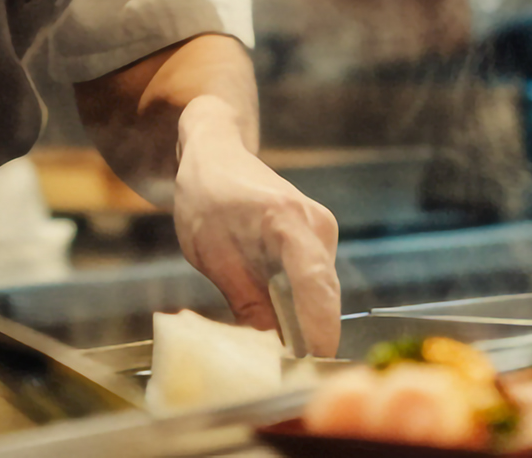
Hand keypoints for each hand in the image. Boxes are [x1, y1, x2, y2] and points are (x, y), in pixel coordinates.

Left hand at [171, 103, 340, 356]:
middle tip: (284, 375)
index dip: (317, 326)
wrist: (218, 155)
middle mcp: (316, 224)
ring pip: (323, 295)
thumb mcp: (211, 254)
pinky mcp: (322, 241)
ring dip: (304, 323)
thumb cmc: (206, 198)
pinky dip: (302, 307)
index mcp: (284, 219)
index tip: (312, 363)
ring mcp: (324, 231)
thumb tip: (269, 351)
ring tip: (274, 350)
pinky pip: (317, 285)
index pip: (312, 280)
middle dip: (310, 338)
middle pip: (324, 296)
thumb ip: (245, 302)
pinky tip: (277, 321)